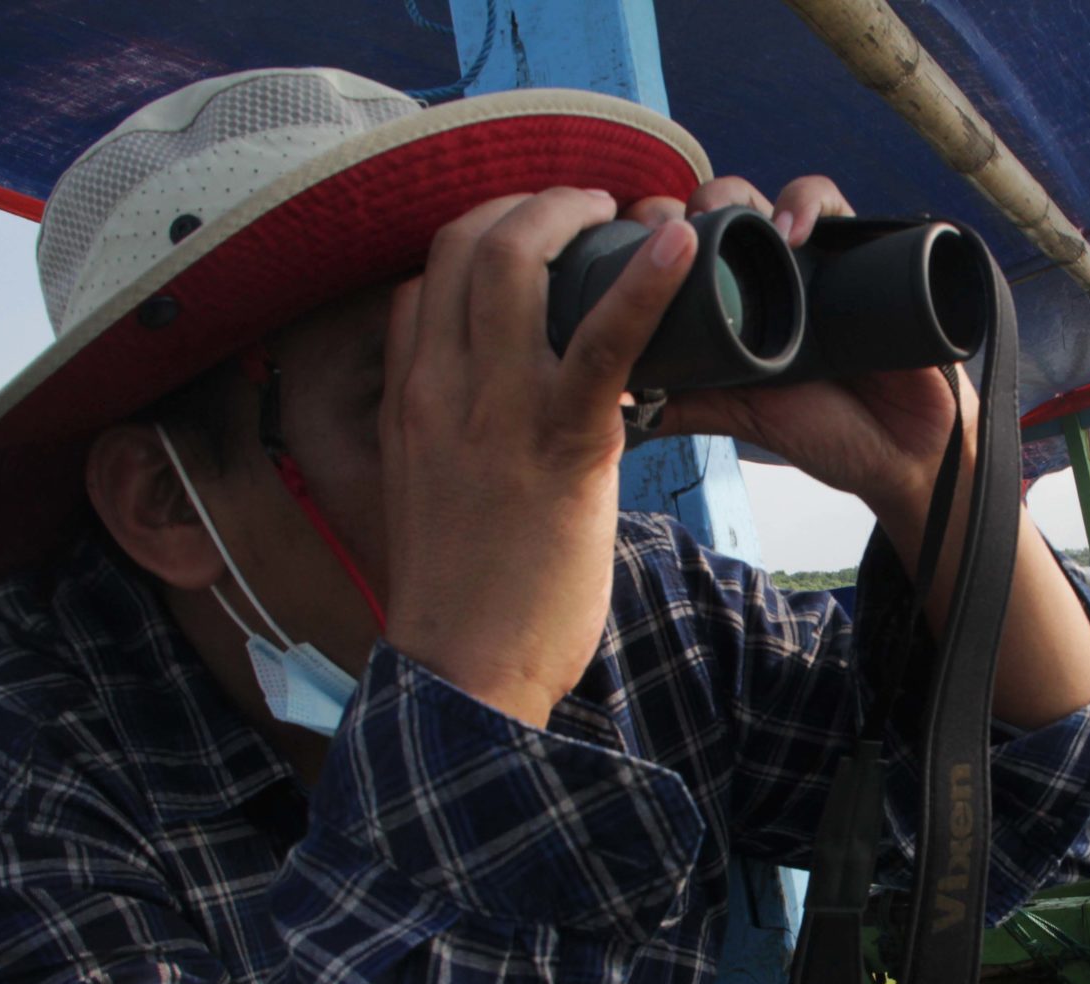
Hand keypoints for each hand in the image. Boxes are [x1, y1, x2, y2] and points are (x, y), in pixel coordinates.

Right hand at [381, 188, 699, 725]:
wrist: (464, 672)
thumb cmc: (464, 596)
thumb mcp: (428, 496)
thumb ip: (445, 435)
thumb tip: (485, 404)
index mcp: (410, 399)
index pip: (424, 275)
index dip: (484, 234)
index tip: (538, 236)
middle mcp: (439, 389)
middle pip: (465, 244)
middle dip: (532, 204)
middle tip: (592, 209)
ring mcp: (494, 412)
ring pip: (516, 263)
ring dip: (576, 215)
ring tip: (632, 212)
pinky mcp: (561, 446)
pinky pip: (602, 342)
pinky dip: (645, 285)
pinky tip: (679, 250)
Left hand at [626, 175, 966, 523]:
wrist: (905, 451)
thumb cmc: (829, 433)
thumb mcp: (743, 416)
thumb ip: (690, 404)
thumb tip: (620, 401)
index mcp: (740, 307)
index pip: (690, 249)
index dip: (659, 233)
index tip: (632, 238)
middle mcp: (776, 278)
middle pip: (725, 212)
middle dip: (694, 205)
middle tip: (676, 225)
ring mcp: (819, 264)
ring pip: (771, 199)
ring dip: (743, 196)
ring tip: (732, 224)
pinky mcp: (863, 254)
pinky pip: (835, 206)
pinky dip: (812, 202)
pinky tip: (795, 230)